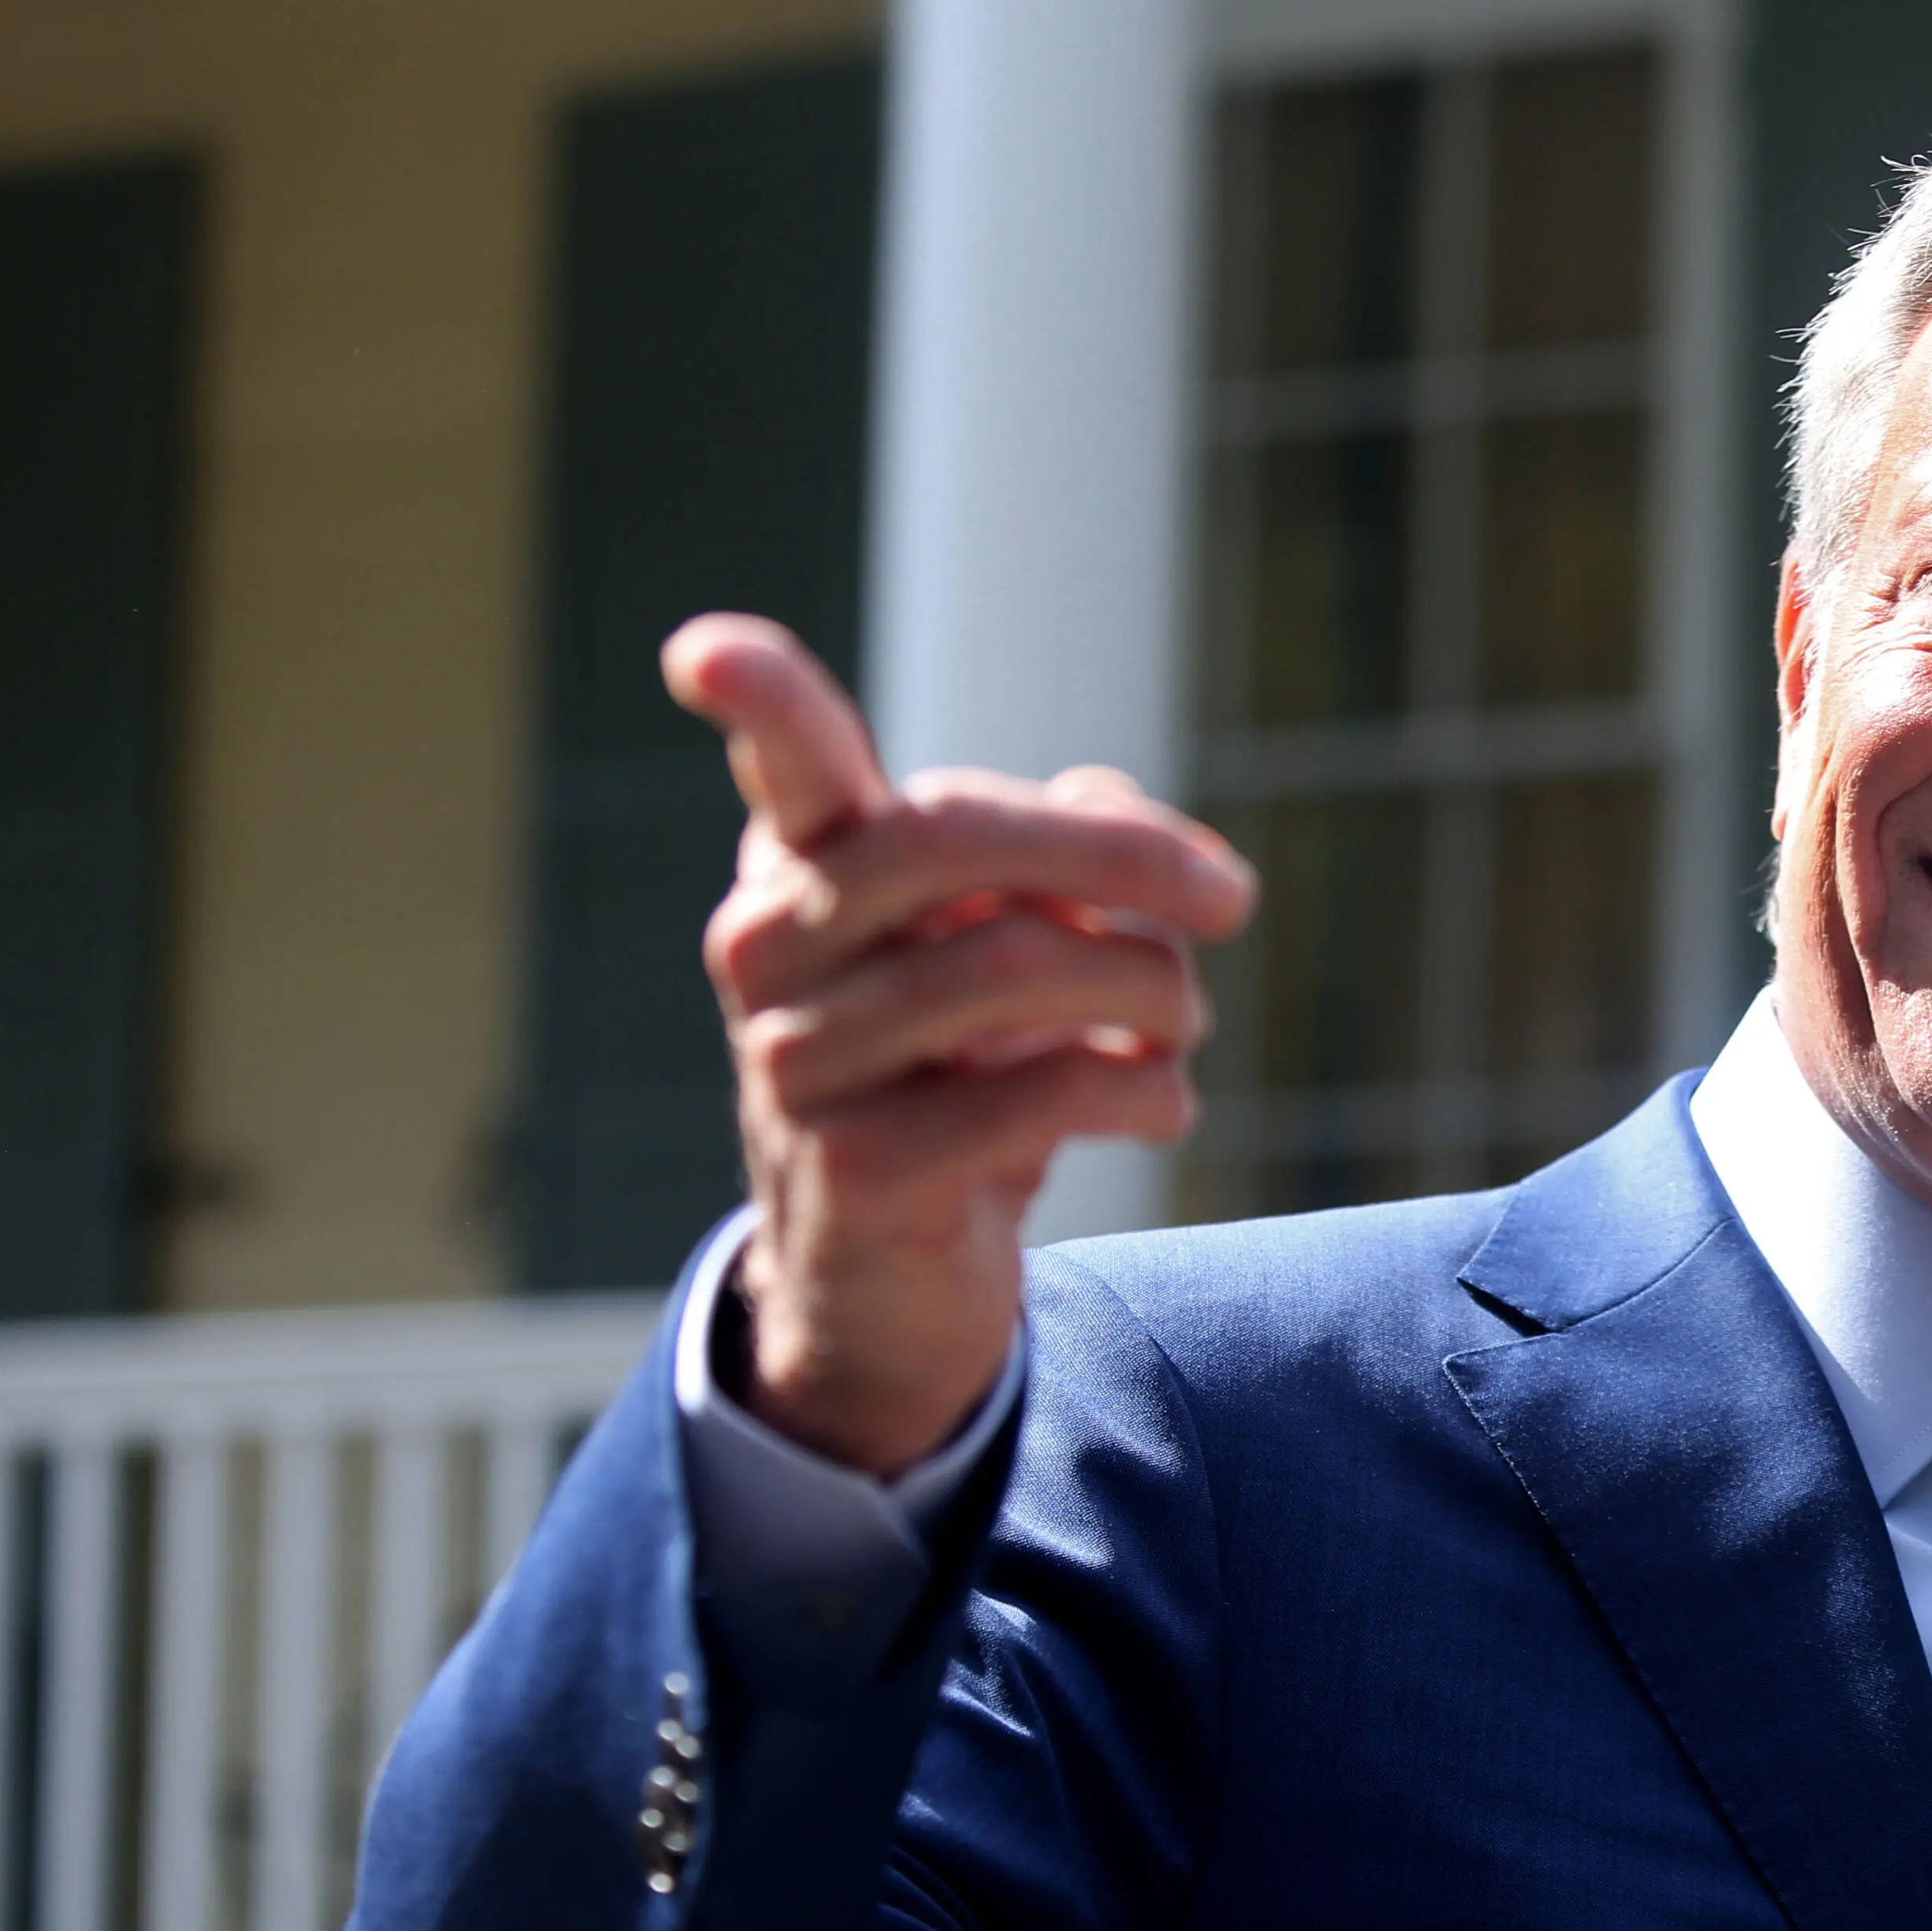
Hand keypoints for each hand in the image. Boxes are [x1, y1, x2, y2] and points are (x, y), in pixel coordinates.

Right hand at [669, 614, 1254, 1476]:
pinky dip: (1141, 1090)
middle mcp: (769, 951)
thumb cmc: (958, 1075)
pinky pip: (1039, 1093)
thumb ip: (1059, 856)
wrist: (892, 1279)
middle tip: (1231, 898)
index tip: (700, 651)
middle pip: (949, 837)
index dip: (754, 695)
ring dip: (1154, 990)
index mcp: (802, 869)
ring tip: (1185, 1025)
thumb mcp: (1003, 950)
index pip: (781, 764)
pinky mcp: (857, 1173)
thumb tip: (1115, 804)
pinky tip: (1162, 1105)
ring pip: (1016, 968)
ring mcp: (796, 1065)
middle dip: (1119, 856)